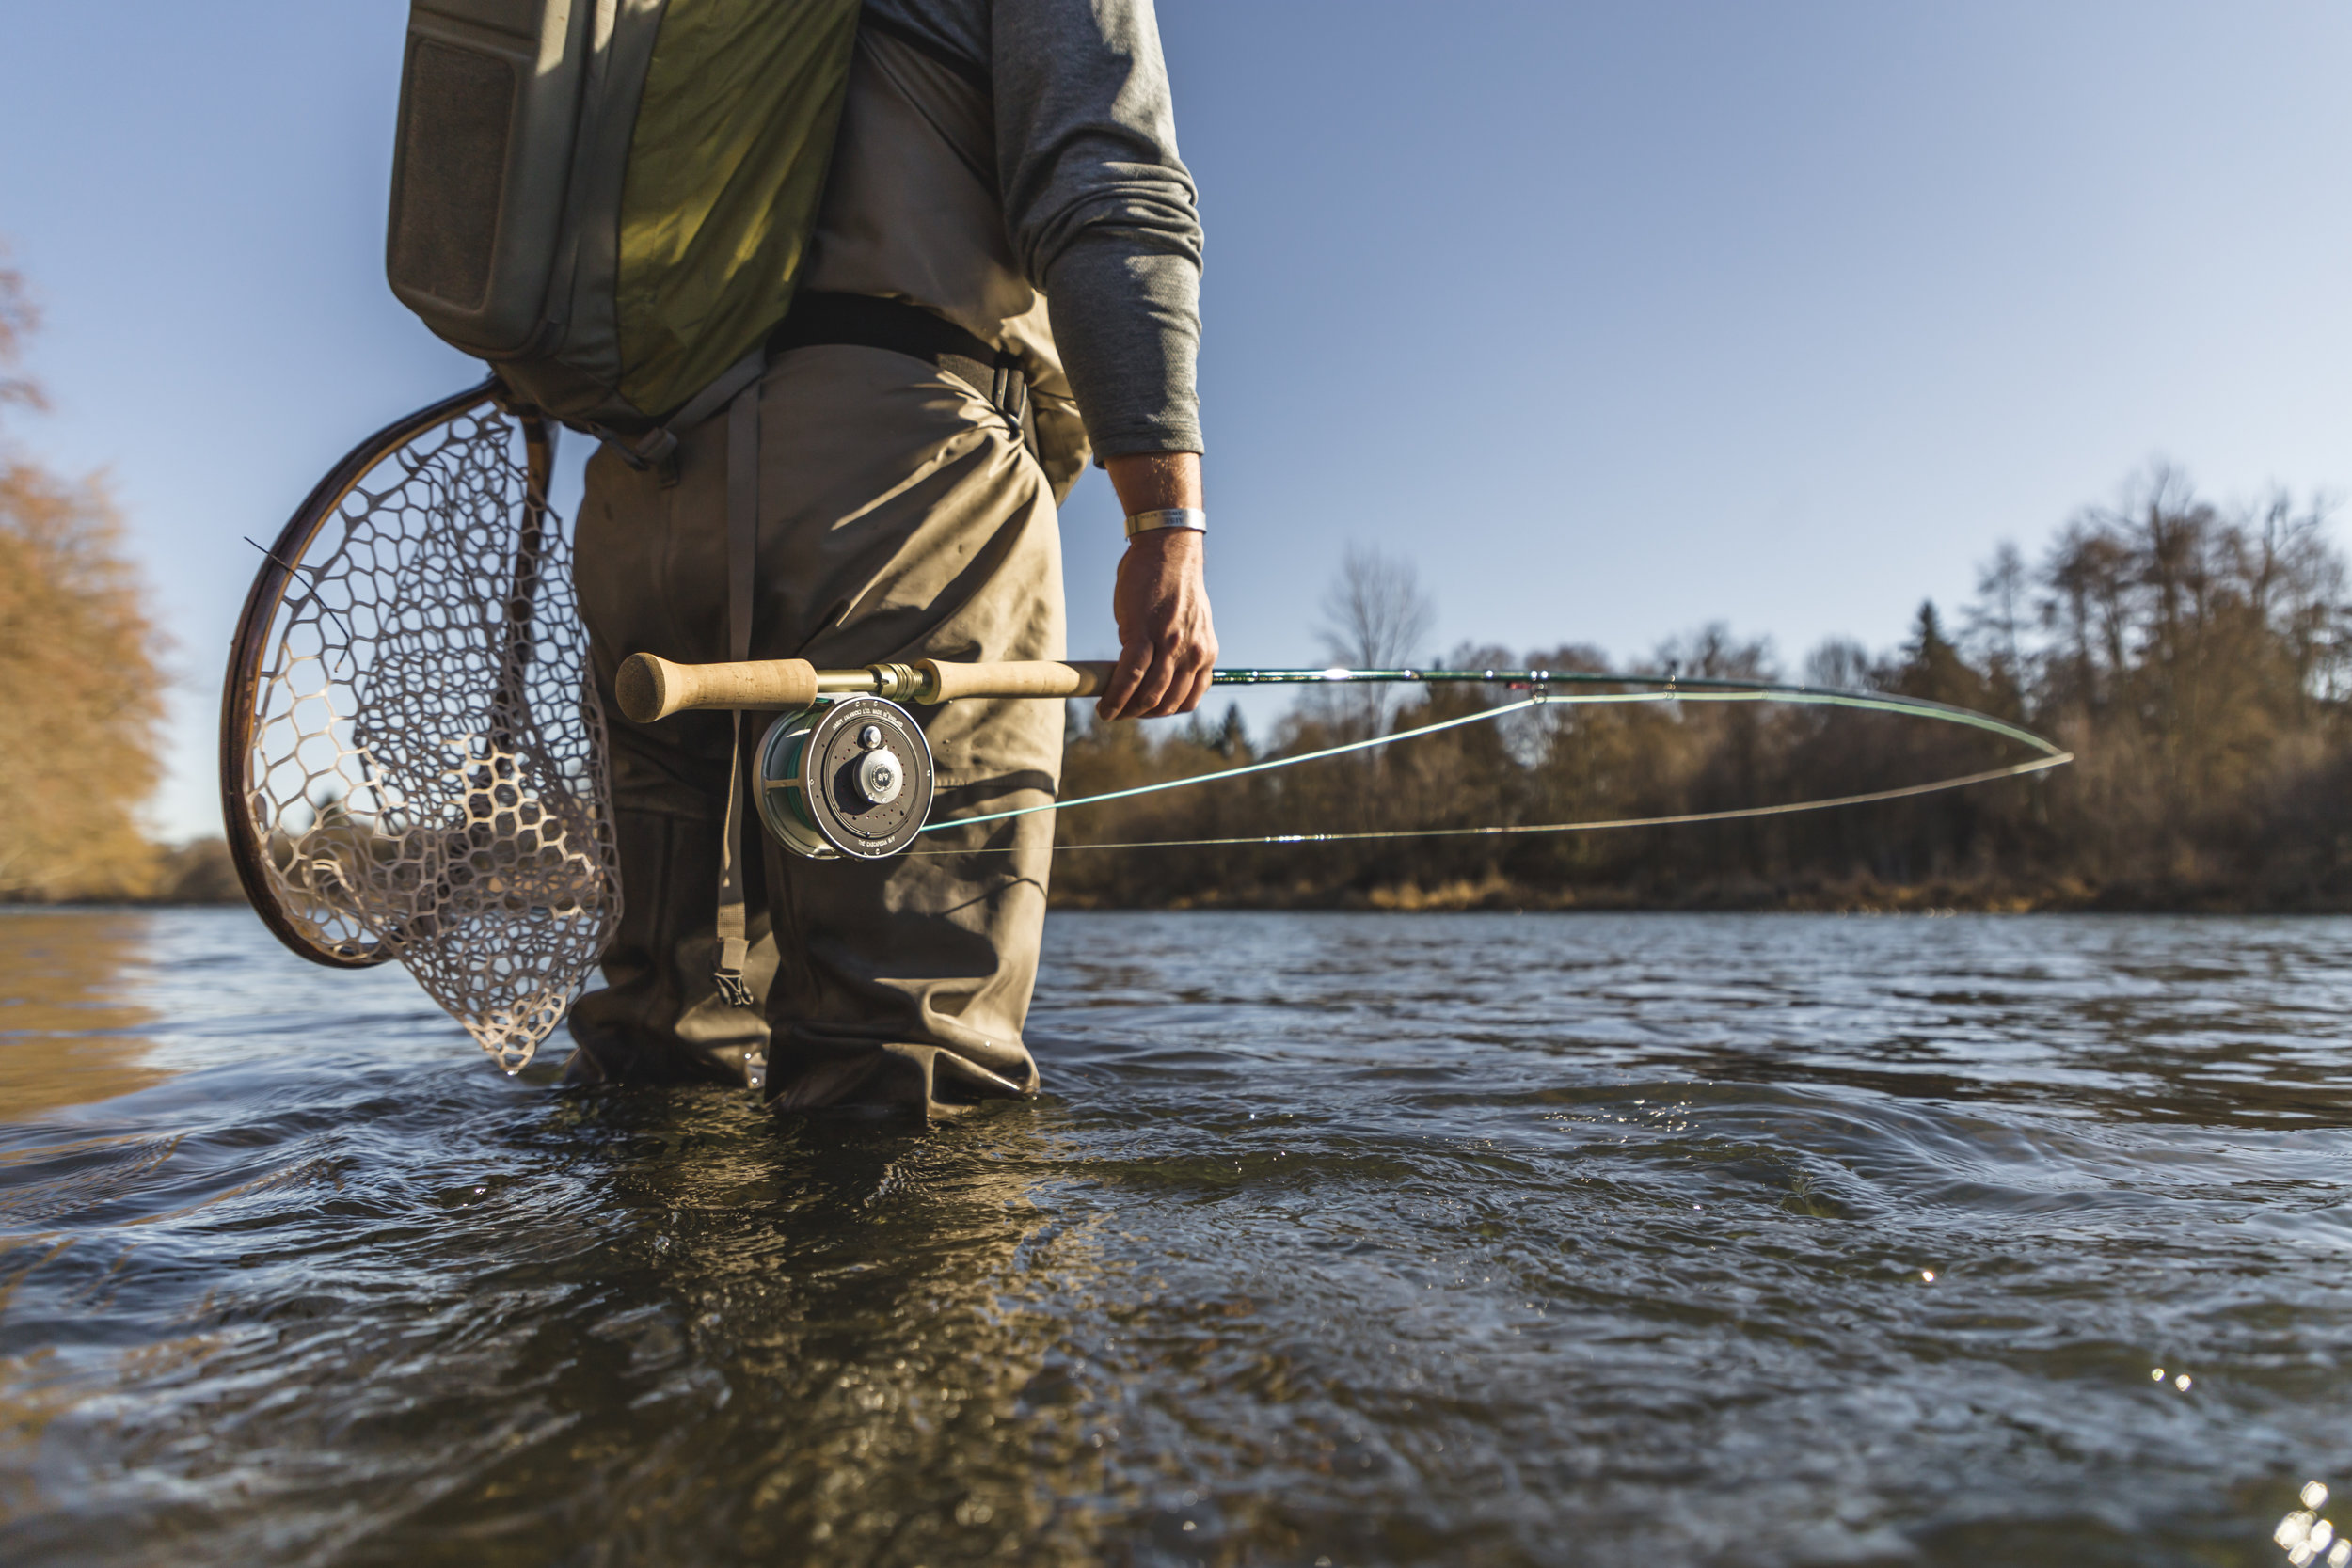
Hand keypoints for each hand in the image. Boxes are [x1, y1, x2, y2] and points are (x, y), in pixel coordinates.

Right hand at [1101, 528, 1216, 718]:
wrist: (1168, 548)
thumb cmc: (1171, 582)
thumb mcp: (1188, 622)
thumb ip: (1176, 648)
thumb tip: (1148, 667)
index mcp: (1204, 653)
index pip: (1188, 700)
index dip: (1163, 712)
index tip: (1142, 711)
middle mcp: (1192, 653)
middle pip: (1166, 703)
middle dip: (1141, 715)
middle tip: (1119, 715)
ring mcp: (1169, 645)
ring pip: (1149, 695)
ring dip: (1126, 711)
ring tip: (1107, 713)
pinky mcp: (1143, 633)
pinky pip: (1130, 675)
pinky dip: (1115, 695)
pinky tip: (1104, 703)